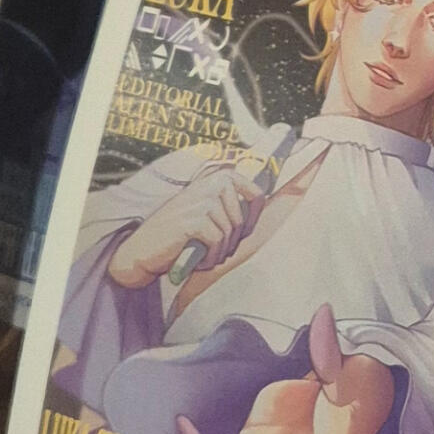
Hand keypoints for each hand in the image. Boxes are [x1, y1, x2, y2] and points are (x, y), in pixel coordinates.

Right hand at [112, 155, 262, 288]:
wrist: (142, 250)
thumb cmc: (179, 235)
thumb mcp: (208, 212)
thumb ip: (235, 204)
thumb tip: (291, 194)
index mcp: (218, 177)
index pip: (257, 193)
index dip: (252, 219)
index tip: (237, 233)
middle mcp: (212, 182)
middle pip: (243, 220)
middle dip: (230, 241)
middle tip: (209, 247)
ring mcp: (202, 199)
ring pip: (231, 233)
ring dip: (218, 251)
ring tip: (199, 251)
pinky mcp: (194, 219)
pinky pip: (218, 242)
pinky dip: (208, 256)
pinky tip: (194, 256)